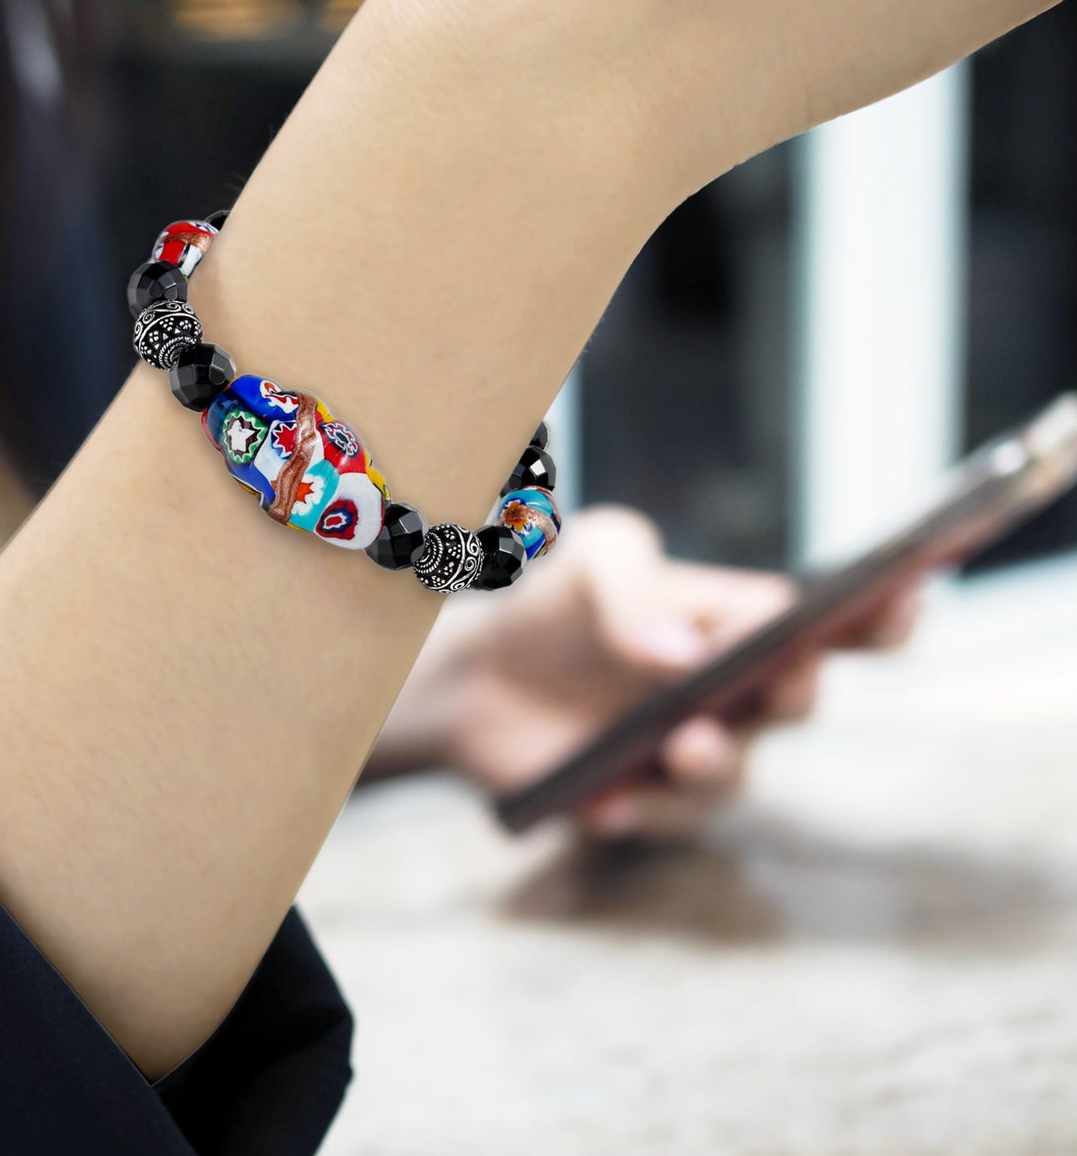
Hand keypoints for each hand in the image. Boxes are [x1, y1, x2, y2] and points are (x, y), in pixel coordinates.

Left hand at [389, 507, 918, 838]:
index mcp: (742, 621)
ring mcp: (694, 755)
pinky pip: (658, 819)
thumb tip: (682, 653)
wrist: (479, 673)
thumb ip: (632, 585)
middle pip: (796, 700)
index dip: (882, 617)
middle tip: (780, 674)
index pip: (837, 624)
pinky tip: (605, 801)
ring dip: (714, 761)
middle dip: (793, 690)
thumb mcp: (588, 560)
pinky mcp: (644, 803)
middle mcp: (738, 696)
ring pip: (732, 772)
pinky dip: (636, 810)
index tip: (900, 602)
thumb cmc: (556, 602)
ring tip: (686, 744)